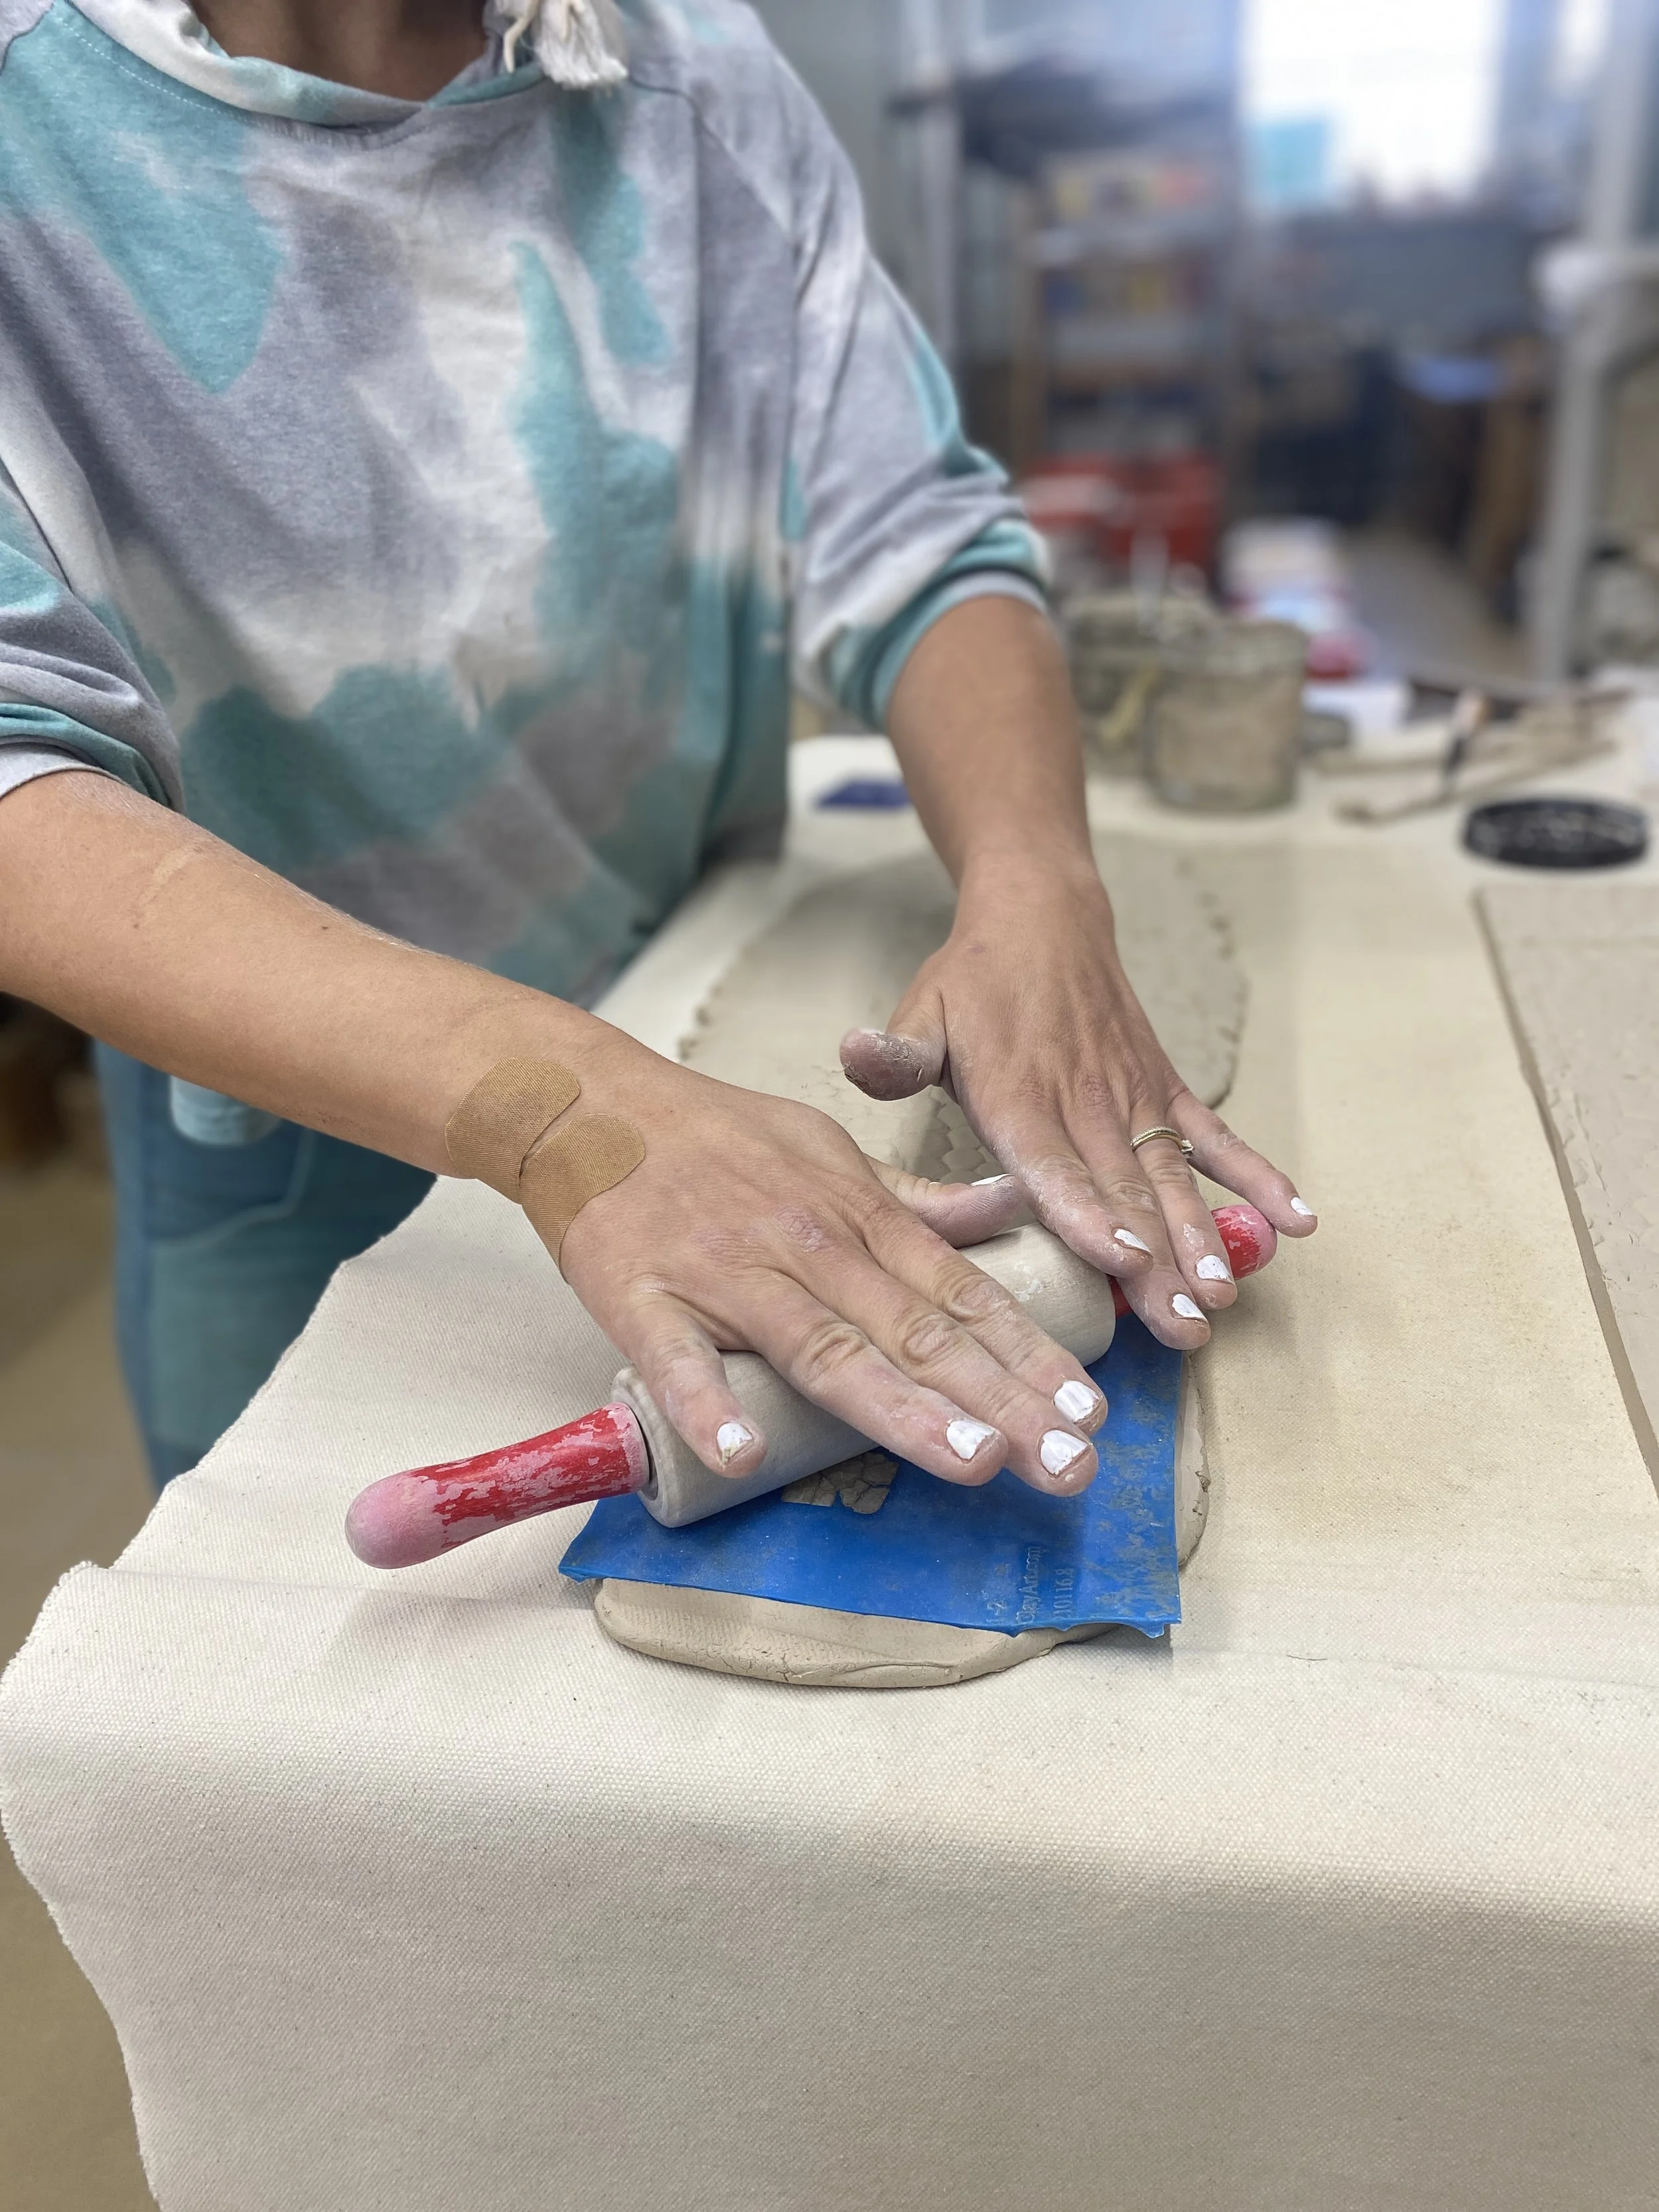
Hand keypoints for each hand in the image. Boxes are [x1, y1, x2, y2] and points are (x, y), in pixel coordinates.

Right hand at [557, 1031, 1109, 1495]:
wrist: (588, 1102)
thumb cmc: (716, 1138)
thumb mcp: (831, 1149)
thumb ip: (916, 1200)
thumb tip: (1007, 1207)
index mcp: (855, 1213)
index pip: (960, 1292)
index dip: (1029, 1351)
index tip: (1091, 1407)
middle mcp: (805, 1243)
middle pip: (916, 1331)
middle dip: (1002, 1399)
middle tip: (1069, 1461)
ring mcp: (724, 1273)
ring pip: (824, 1347)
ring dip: (901, 1409)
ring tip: (974, 1462)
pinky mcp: (641, 1296)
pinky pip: (675, 1359)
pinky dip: (709, 1403)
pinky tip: (747, 1451)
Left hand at [839, 856, 1315, 1352]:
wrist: (1041, 917)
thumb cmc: (973, 983)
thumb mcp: (922, 1009)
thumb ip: (897, 1051)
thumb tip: (855, 1054)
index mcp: (1018, 1096)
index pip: (1055, 1165)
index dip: (1088, 1213)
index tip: (1123, 1259)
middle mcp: (1084, 1102)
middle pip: (1124, 1191)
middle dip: (1158, 1262)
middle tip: (1185, 1324)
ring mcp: (1133, 1097)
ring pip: (1172, 1177)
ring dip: (1203, 1237)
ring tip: (1226, 1296)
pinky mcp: (1165, 1089)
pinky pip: (1216, 1137)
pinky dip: (1258, 1176)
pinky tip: (1298, 1221)